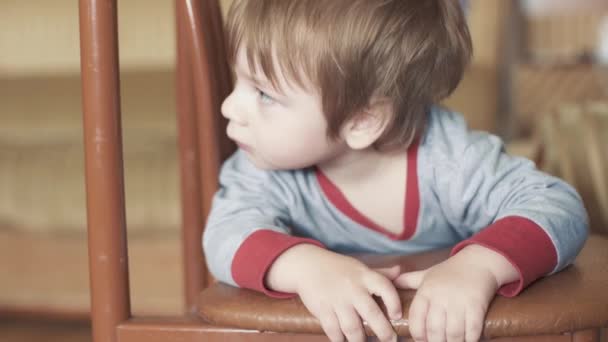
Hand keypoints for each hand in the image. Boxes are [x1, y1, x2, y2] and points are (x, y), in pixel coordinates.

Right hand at [266, 245, 401, 341]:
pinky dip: (340, 339)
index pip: (385, 288)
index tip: (397, 315)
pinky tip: (344, 340)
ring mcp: (337, 299)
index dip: (394, 303)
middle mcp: (352, 288)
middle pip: (372, 313)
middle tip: (390, 340)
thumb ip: (380, 272)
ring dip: (360, 340)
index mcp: (364, 276)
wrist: (307, 265)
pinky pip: (334, 331)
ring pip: (353, 328)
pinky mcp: (322, 309)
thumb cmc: (338, 268)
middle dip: (384, 332)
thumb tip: (400, 271)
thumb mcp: (359, 267)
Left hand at [393, 245, 516, 341]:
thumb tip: (393, 283)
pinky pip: (472, 330)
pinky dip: (469, 339)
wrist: (478, 262)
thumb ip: (408, 280)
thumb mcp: (427, 274)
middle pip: (434, 330)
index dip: (417, 335)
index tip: (421, 340)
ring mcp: (459, 302)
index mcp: (426, 291)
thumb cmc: (449, 271)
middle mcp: (440, 298)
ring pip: (453, 334)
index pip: (416, 319)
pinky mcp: (476, 306)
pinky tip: (467, 340)